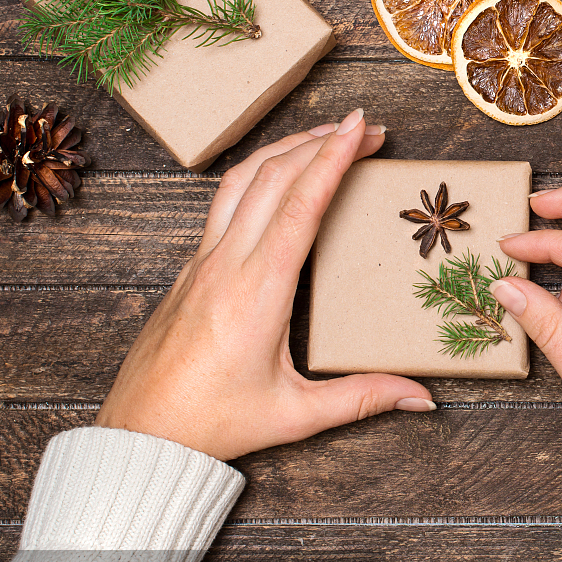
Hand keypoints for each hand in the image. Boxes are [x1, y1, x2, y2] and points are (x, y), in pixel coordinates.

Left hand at [95, 109, 435, 460]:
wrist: (140, 434)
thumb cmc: (212, 424)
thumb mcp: (296, 414)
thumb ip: (362, 397)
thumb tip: (421, 396)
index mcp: (257, 291)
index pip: (301, 204)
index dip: (333, 158)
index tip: (361, 128)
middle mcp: (226, 264)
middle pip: (273, 176)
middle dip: (322, 140)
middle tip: (365, 126)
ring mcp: (202, 262)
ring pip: (241, 180)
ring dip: (285, 148)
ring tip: (325, 134)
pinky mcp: (191, 268)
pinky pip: (224, 201)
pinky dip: (258, 172)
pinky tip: (277, 174)